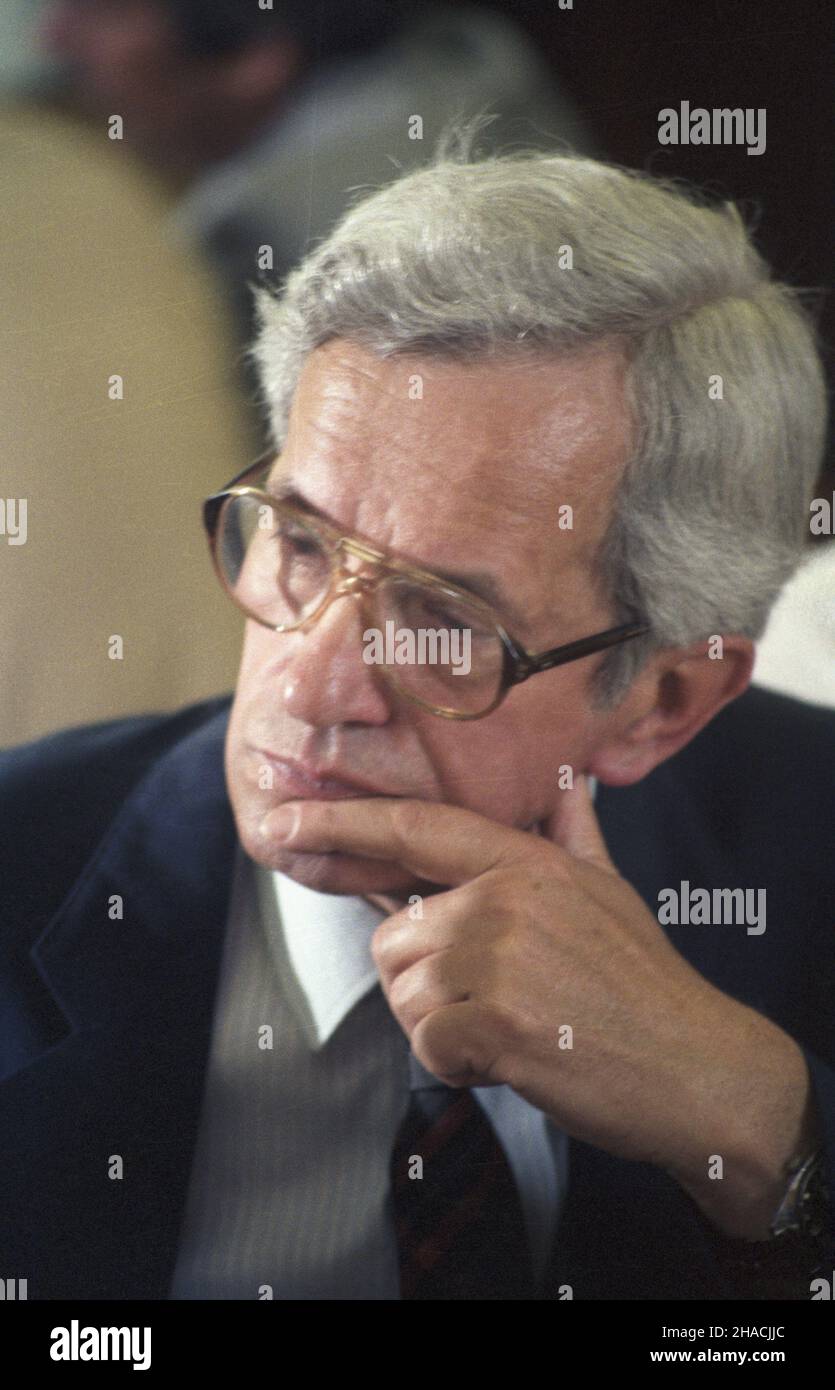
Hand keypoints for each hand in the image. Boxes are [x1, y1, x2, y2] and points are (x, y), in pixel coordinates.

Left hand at [260, 778, 814, 1235]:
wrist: (696, 1067)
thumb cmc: (643, 982)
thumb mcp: (610, 890)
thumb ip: (574, 834)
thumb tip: (568, 783)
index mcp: (528, 861)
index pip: (415, 828)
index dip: (341, 823)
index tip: (280, 822)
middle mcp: (507, 898)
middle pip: (396, 936)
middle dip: (422, 981)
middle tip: (489, 1005)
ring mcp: (502, 959)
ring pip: (406, 994)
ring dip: (441, 1026)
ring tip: (507, 1031)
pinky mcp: (497, 1024)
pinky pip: (428, 1044)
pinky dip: (457, 1065)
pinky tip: (509, 1060)